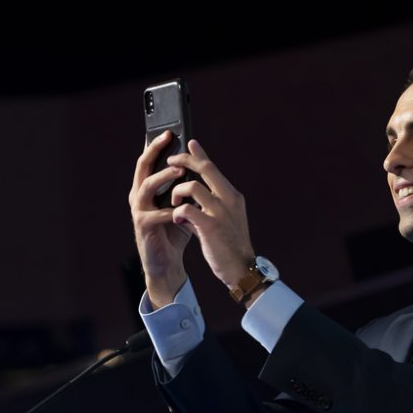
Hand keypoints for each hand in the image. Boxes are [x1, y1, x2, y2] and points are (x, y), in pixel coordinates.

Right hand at [129, 130, 191, 308]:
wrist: (167, 262)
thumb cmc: (174, 231)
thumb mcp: (182, 204)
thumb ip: (185, 187)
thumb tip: (199, 164)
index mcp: (147, 188)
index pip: (150, 160)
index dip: (156, 145)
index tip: (169, 132)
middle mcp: (139, 196)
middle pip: (142, 167)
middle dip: (154, 152)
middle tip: (168, 140)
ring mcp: (138, 211)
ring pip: (146, 186)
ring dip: (163, 177)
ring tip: (179, 171)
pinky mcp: (143, 227)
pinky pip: (155, 214)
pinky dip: (169, 211)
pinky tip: (181, 210)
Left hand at [167, 140, 255, 291]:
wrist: (241, 269)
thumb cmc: (231, 246)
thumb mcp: (225, 220)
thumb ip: (208, 207)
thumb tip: (188, 201)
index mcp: (232, 196)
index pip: (214, 169)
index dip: (200, 155)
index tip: (190, 144)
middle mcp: (228, 199)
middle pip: (204, 169)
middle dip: (184, 161)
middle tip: (170, 161)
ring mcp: (220, 212)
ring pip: (191, 187)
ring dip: (177, 192)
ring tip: (174, 203)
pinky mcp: (210, 226)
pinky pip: (186, 209)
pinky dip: (178, 213)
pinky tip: (178, 220)